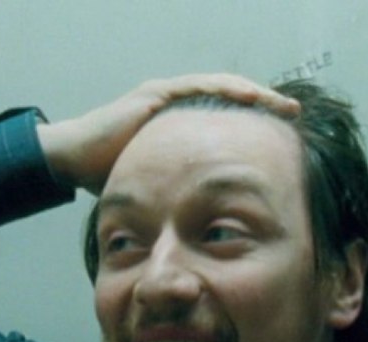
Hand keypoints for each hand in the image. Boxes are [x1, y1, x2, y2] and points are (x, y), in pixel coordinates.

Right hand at [37, 74, 299, 195]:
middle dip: (265, 107)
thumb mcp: (164, 189)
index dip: (259, 126)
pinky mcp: (156, 94)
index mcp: (185, 129)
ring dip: (254, 95)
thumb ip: (187, 196)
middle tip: (295, 114)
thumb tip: (215, 229)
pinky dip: (224, 90)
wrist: (73, 161)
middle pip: (233, 101)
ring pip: (221, 88)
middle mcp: (180, 108)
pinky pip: (197, 87)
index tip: (289, 136)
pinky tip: (248, 96)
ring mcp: (168, 96)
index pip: (231, 121)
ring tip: (281, 104)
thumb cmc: (114, 178)